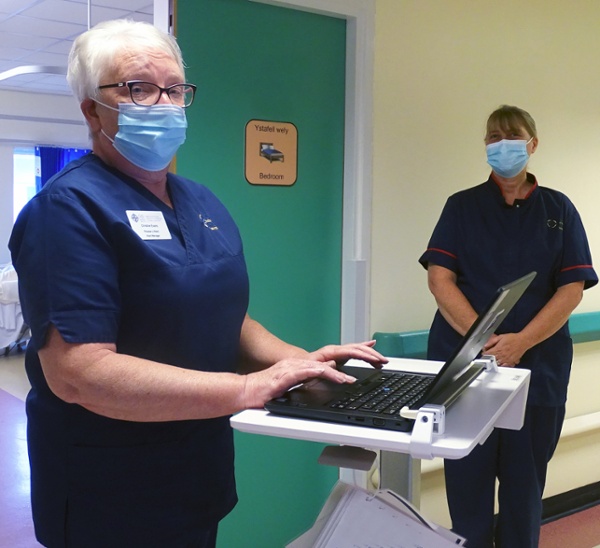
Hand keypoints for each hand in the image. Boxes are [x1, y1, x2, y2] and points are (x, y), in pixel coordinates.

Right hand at [241, 358, 356, 408]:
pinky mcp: (283, 377)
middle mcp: (294, 364)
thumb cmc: (263, 391)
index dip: (340, 367)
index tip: (354, 372)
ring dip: (334, 374)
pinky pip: (303, 373)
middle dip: (342, 369)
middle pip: (323, 365)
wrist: (243, 391)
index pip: (322, 365)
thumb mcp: (289, 385)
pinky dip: (317, 374)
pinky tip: (327, 376)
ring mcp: (289, 369)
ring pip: (316, 368)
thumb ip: (305, 380)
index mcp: (297, 367)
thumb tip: (323, 376)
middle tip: (355, 376)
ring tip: (348, 380)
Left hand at [307, 340, 387, 368]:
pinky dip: (364, 350)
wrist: (296, 365)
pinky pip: (354, 352)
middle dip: (372, 354)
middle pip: (358, 349)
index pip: (353, 351)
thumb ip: (328, 370)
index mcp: (331, 352)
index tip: (376, 362)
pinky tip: (371, 347)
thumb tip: (340, 370)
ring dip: (371, 354)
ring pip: (358, 349)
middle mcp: (336, 350)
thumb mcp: (314, 370)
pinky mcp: (339, 356)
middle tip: (384, 361)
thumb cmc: (304, 367)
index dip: (365, 356)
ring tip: (382, 359)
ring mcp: (338, 352)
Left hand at [482, 333, 527, 366]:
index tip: (484, 353)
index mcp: (499, 348)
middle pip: (492, 359)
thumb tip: (486, 345)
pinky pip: (505, 366)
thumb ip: (492, 341)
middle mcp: (502, 355)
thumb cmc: (513, 338)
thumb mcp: (501, 337)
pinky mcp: (512, 361)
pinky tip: (501, 363)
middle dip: (489, 358)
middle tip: (488, 357)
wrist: (523, 341)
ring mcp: (507, 359)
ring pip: (498, 364)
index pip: (488, 354)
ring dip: (494, 363)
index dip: (484, 354)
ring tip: (493, 361)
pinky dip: (502, 365)